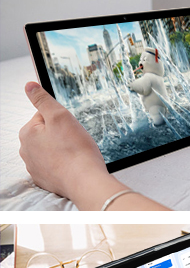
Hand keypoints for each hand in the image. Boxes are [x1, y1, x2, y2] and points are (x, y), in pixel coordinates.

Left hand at [18, 82, 109, 199]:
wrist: (85, 181)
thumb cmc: (76, 151)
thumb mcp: (60, 117)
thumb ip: (43, 100)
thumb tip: (29, 86)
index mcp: (27, 133)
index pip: (44, 116)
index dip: (62, 120)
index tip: (71, 129)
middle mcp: (26, 150)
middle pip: (47, 134)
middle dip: (62, 135)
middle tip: (76, 142)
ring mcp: (35, 166)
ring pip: (50, 151)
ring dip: (62, 150)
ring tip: (76, 155)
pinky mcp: (45, 179)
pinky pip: (54, 166)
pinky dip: (63, 165)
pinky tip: (73, 166)